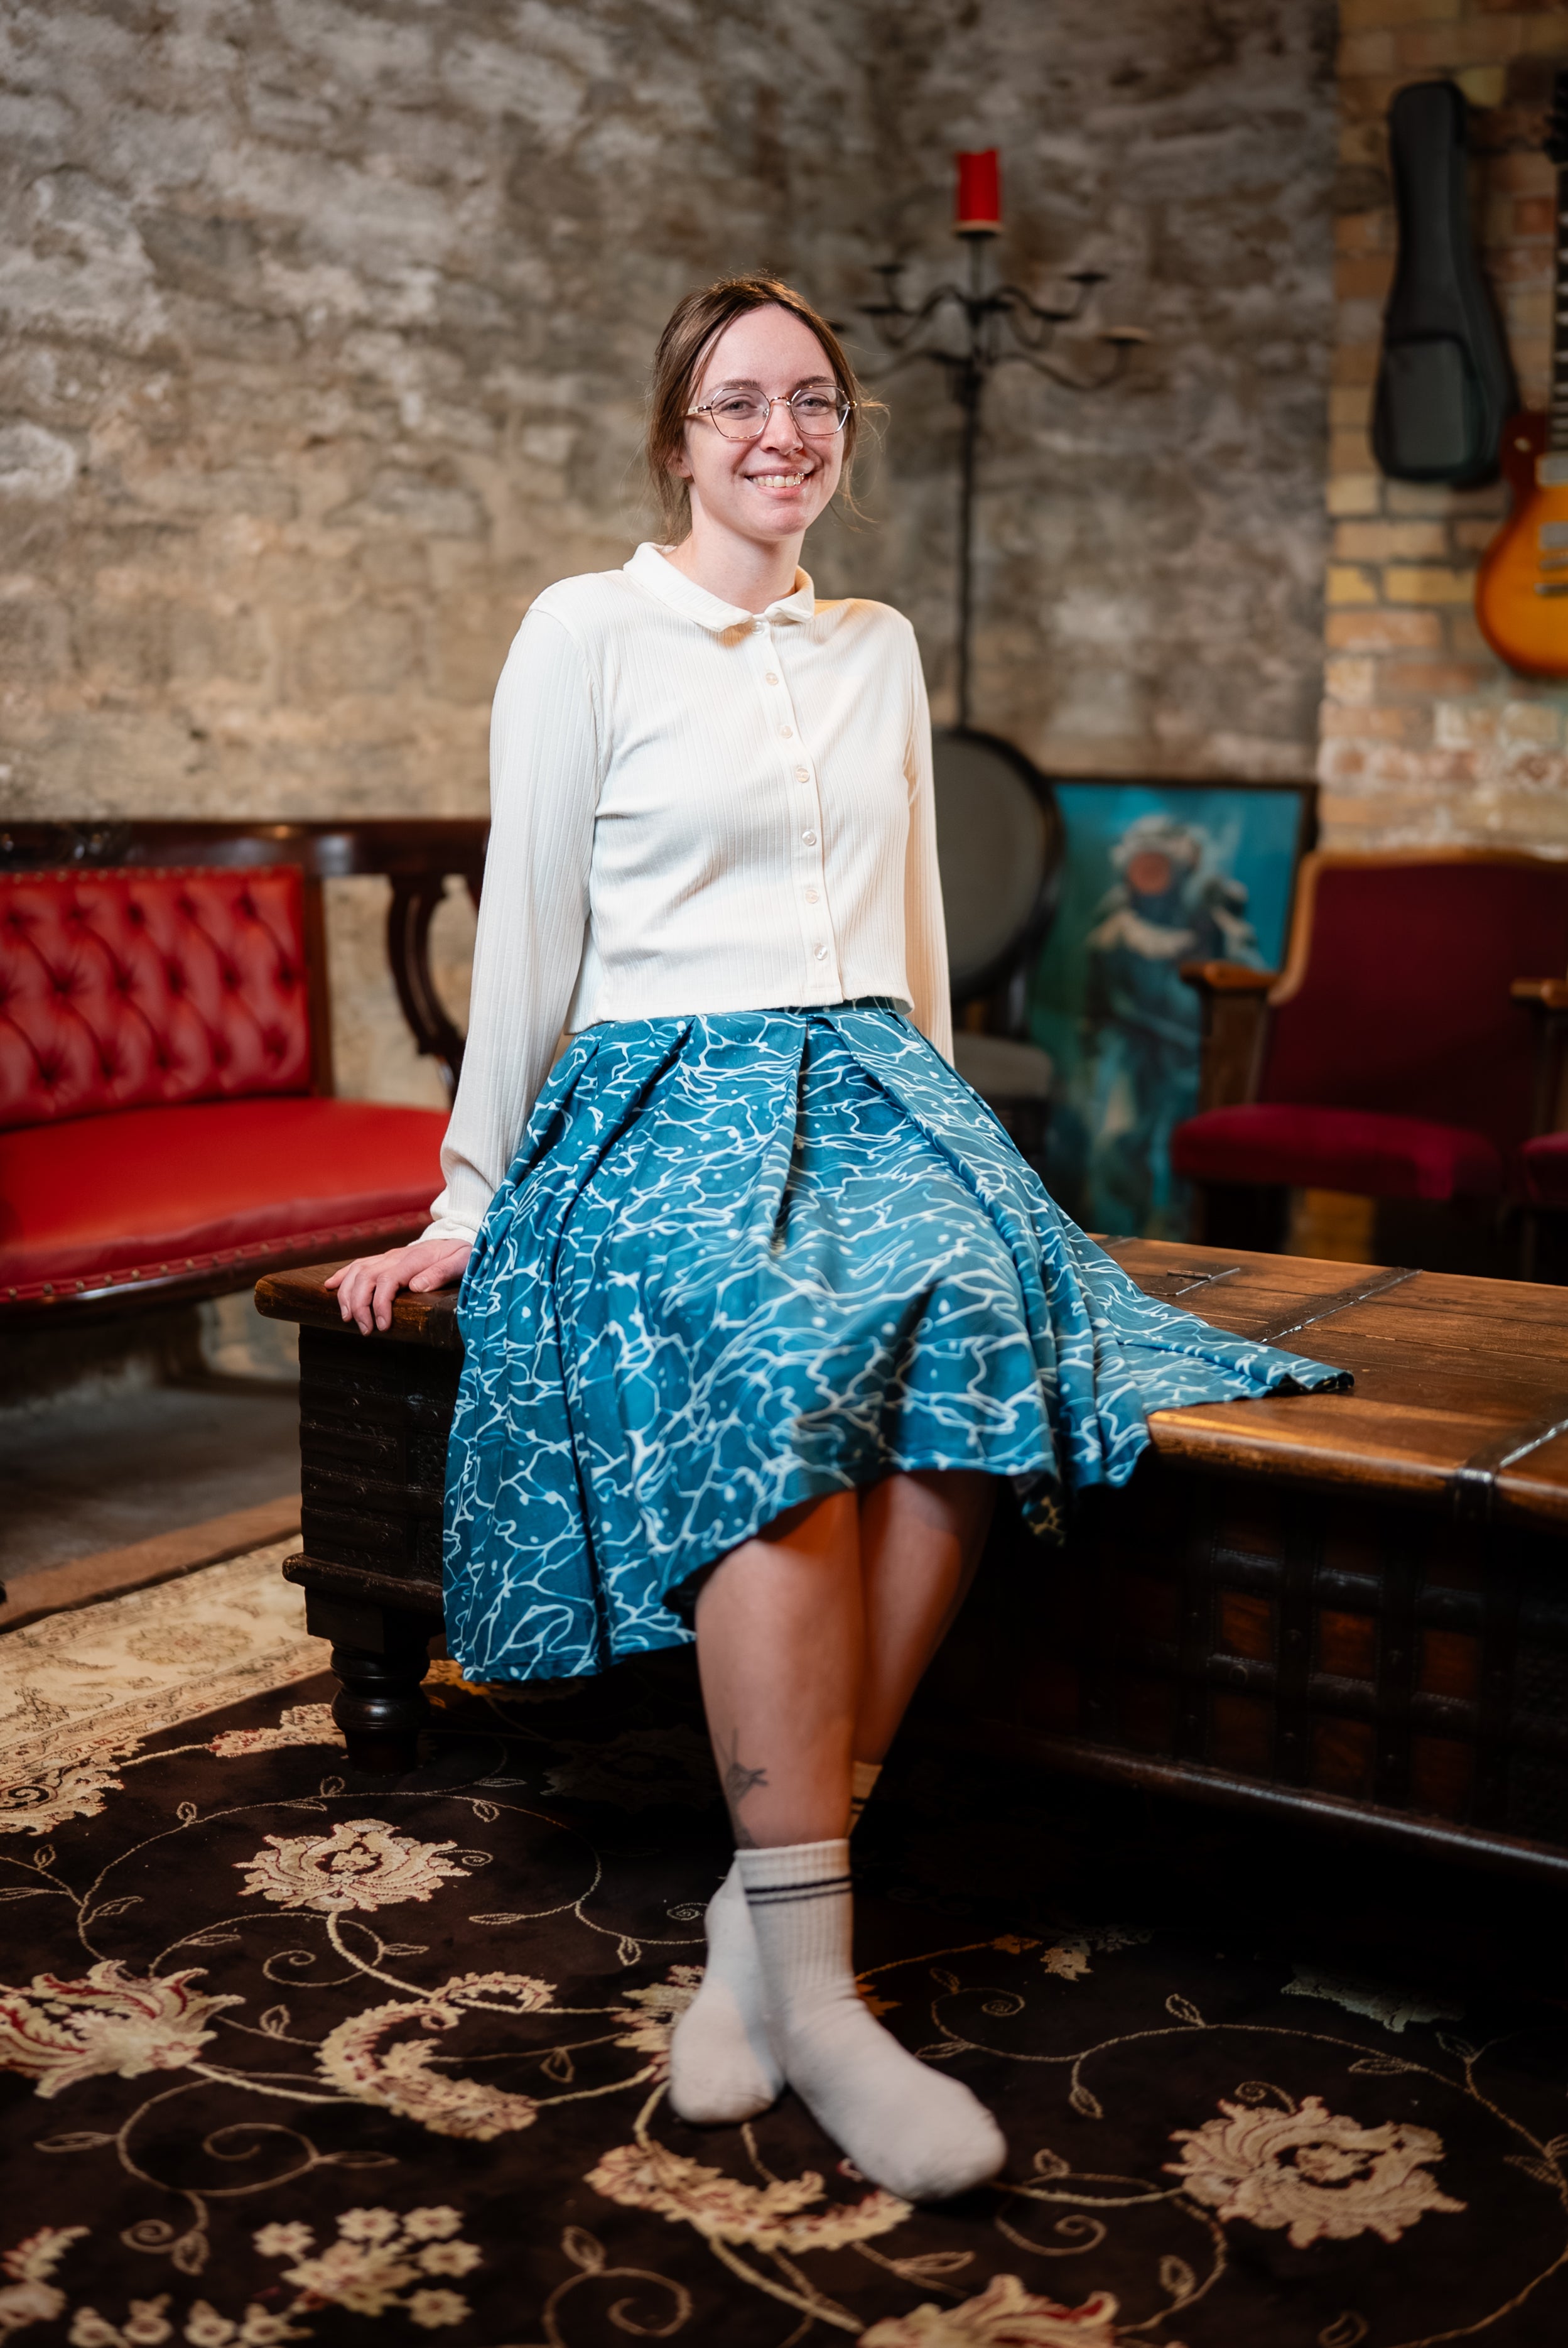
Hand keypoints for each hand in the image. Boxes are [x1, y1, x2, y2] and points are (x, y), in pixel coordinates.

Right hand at [324, 1238, 472, 1334]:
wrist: (458, 1237)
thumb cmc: (462, 1254)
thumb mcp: (461, 1262)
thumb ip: (441, 1273)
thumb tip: (417, 1286)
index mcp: (414, 1260)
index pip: (387, 1281)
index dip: (379, 1304)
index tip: (381, 1326)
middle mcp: (396, 1257)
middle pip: (366, 1278)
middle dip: (359, 1305)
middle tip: (364, 1330)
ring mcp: (387, 1257)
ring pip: (357, 1272)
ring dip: (347, 1295)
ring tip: (347, 1318)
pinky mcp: (383, 1259)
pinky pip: (357, 1264)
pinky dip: (341, 1275)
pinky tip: (328, 1287)